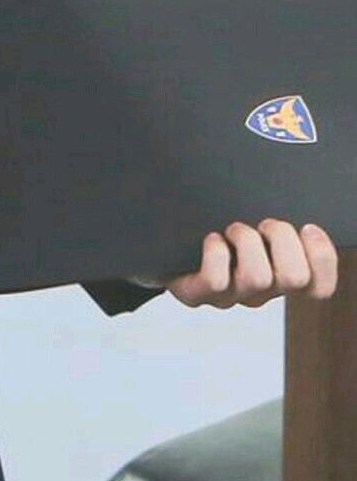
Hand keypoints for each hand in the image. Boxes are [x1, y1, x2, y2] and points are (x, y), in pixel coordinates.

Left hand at [166, 221, 337, 309]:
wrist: (159, 242)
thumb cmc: (213, 221)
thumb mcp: (250, 216)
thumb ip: (274, 214)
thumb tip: (295, 184)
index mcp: (279, 274)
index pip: (319, 286)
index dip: (323, 257)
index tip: (307, 226)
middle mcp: (258, 291)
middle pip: (295, 278)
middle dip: (283, 239)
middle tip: (263, 223)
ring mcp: (228, 296)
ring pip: (258, 278)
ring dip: (247, 241)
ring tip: (231, 228)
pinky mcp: (195, 294)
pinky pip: (216, 280)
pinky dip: (216, 252)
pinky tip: (210, 238)